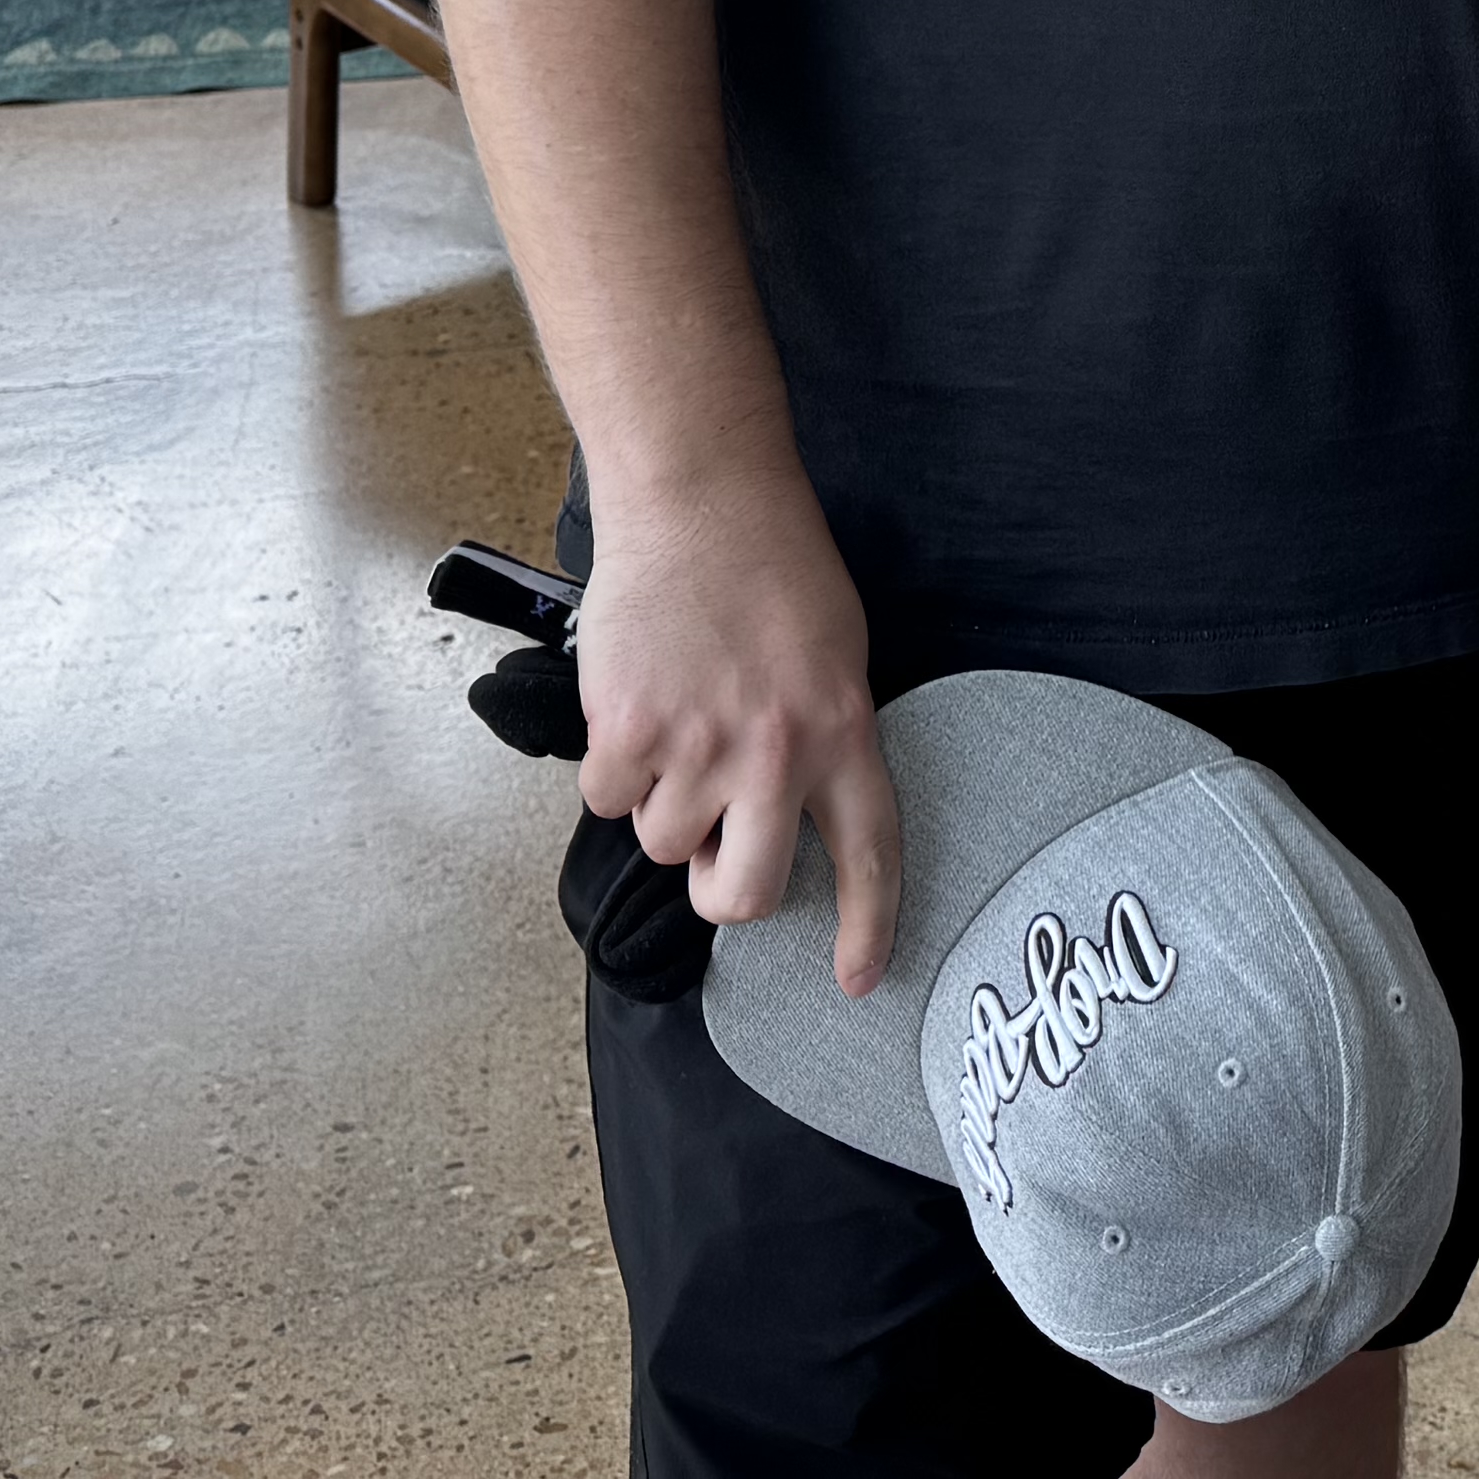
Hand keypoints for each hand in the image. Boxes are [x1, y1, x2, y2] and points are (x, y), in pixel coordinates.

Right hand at [576, 480, 905, 995]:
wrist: (700, 497)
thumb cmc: (773, 564)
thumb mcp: (834, 653)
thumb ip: (820, 737)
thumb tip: (788, 813)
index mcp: (843, 730)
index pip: (871, 852)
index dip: (868, 926)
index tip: (856, 982)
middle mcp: (776, 752)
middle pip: (748, 894)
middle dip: (724, 893)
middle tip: (716, 853)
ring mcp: (699, 745)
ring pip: (666, 844)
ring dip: (661, 804)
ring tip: (675, 721)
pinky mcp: (629, 731)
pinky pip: (608, 799)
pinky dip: (612, 767)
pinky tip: (633, 704)